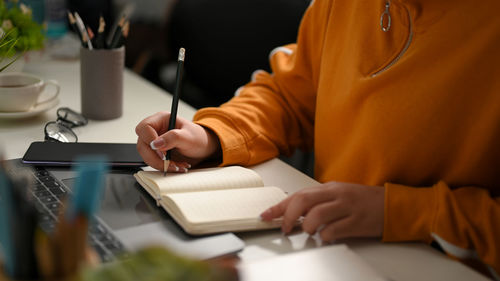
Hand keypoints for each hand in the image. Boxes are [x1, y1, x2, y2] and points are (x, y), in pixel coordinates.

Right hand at [135, 112, 220, 171]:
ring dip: (161, 164)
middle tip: (169, 164)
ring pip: (146, 156)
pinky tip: (176, 167)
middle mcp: (155, 130)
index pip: (145, 128)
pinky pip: (153, 162)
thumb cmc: (198, 138)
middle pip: (143, 145)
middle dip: (155, 158)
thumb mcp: (188, 137)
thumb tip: (156, 144)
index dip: (151, 141)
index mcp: (161, 120)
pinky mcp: (157, 152)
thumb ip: (173, 138)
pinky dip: (164, 167)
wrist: (204, 148)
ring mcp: (155, 142)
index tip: (162, 153)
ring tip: (177, 166)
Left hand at [260, 182, 384, 241]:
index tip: (265, 216)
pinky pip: (334, 230)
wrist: (390, 205)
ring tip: (309, 232)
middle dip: (288, 216)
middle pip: (303, 200)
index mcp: (328, 188)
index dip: (278, 206)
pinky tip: (327, 237)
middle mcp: (336, 195)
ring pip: (317, 215)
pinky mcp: (357, 222)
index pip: (297, 194)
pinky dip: (325, 236)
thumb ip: (317, 202)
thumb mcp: (337, 195)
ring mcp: (347, 207)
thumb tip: (291, 213)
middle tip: (286, 228)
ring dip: (307, 227)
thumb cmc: (360, 201)